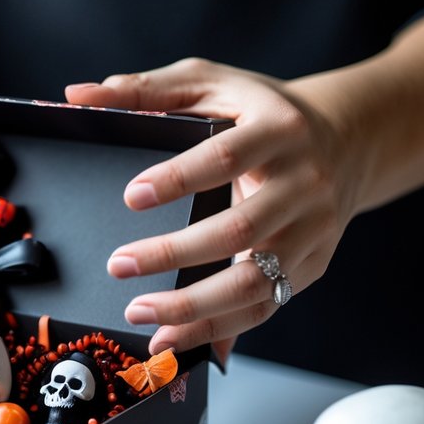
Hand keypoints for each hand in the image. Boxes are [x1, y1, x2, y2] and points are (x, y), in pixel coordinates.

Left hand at [66, 58, 356, 362]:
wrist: (346, 140)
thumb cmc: (261, 111)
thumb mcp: (211, 83)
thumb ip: (145, 89)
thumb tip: (76, 95)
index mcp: (278, 130)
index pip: (226, 156)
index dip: (179, 178)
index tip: (131, 196)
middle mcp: (304, 184)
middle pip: (240, 230)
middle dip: (173, 253)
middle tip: (118, 265)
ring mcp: (312, 231)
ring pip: (254, 282)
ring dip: (192, 307)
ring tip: (138, 313)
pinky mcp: (311, 266)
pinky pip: (263, 307)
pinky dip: (217, 329)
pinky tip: (174, 339)